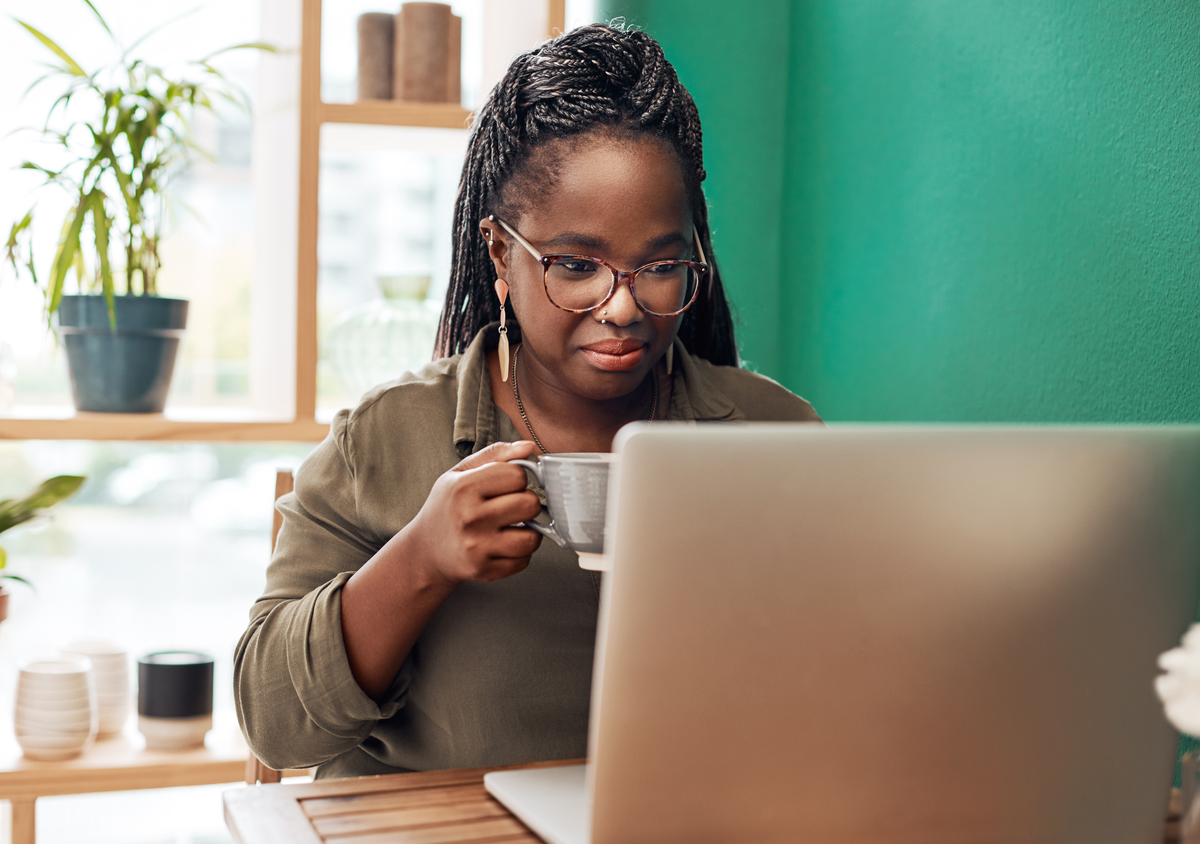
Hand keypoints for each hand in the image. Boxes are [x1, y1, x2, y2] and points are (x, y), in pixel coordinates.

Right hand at [405, 440, 542, 584]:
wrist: (426, 549)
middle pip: (530, 504)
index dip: (517, 478)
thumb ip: (496, 455)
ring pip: (532, 537)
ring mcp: (477, 547)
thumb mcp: (461, 473)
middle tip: (511, 506)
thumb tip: (529, 447)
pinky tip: (504, 545)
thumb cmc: (447, 506)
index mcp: (463, 488)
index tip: (506, 485)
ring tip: (512, 526)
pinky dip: (519, 553)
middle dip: (526, 503)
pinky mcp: (485, 570)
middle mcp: (470, 518)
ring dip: (528, 531)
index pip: (517, 475)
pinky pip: (524, 560)